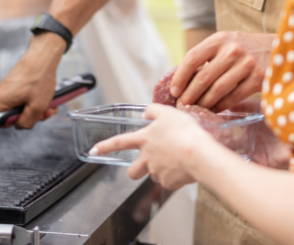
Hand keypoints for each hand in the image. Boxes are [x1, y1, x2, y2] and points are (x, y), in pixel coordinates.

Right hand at [0, 32, 64, 128]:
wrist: (43, 56)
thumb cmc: (39, 76)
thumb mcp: (37, 107)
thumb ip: (26, 122)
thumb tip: (20, 126)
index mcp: (0, 100)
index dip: (1, 124)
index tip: (15, 122)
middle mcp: (0, 93)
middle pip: (8, 115)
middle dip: (26, 117)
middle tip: (40, 113)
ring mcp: (8, 88)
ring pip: (18, 107)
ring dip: (33, 109)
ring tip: (47, 105)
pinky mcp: (15, 85)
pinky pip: (23, 99)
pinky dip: (34, 101)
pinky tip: (45, 99)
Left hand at [92, 103, 213, 188]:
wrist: (200, 154)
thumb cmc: (185, 132)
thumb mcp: (168, 112)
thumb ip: (153, 111)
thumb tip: (145, 113)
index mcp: (144, 140)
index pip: (119, 142)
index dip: (105, 146)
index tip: (94, 150)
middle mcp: (147, 158)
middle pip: (133, 171)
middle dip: (136, 170)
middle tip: (146, 164)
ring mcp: (157, 173)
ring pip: (153, 175)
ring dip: (160, 170)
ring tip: (176, 160)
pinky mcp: (169, 183)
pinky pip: (169, 181)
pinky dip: (175, 176)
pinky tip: (184, 167)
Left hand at [170, 31, 273, 110]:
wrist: (280, 48)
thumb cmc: (246, 48)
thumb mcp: (227, 43)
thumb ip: (208, 56)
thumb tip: (183, 80)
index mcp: (220, 39)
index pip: (192, 58)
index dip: (180, 77)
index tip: (174, 90)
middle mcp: (232, 50)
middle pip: (203, 77)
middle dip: (189, 95)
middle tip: (182, 105)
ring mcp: (246, 64)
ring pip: (217, 90)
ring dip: (204, 103)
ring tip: (196, 110)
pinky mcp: (258, 79)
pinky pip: (233, 97)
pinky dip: (221, 106)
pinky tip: (214, 109)